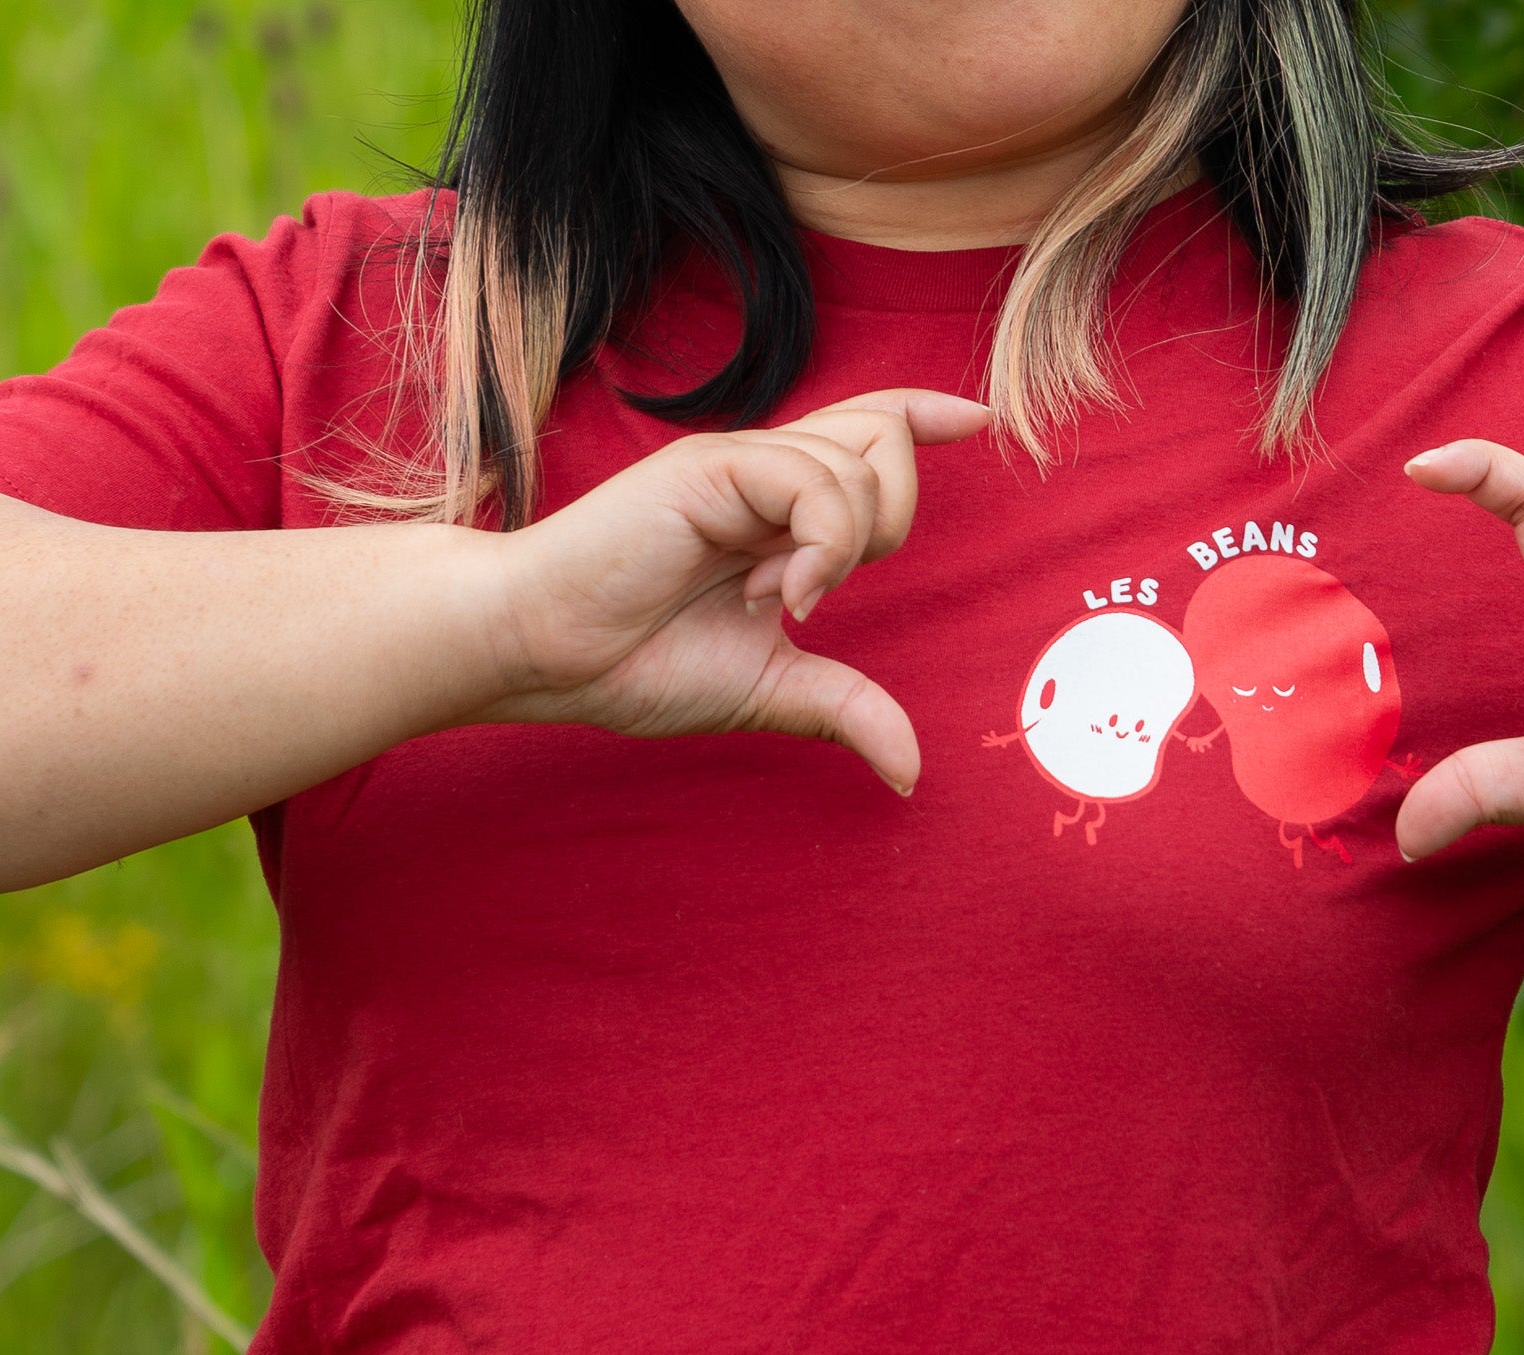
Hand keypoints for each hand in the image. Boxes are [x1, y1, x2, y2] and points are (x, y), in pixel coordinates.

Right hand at [477, 388, 989, 794]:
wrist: (543, 655)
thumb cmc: (633, 662)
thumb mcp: (768, 689)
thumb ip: (844, 708)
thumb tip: (910, 770)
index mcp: (777, 509)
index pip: (869, 431)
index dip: (926, 416)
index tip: (980, 420)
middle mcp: (764, 474)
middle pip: (885, 441)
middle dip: (892, 519)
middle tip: (817, 593)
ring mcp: (738, 466)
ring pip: (859, 466)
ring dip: (841, 551)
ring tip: (770, 602)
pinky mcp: (711, 468)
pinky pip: (814, 484)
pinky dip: (821, 547)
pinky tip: (776, 596)